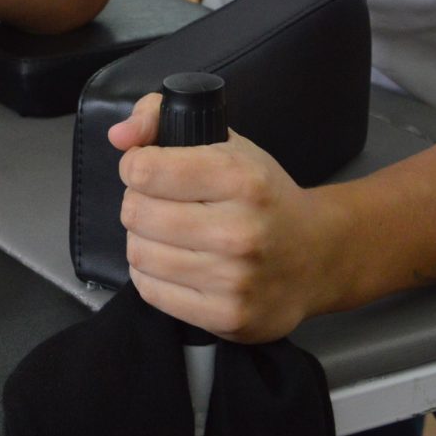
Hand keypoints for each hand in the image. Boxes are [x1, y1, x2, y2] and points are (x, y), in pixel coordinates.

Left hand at [109, 91, 339, 342]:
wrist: (318, 256)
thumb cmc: (263, 195)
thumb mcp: (225, 142)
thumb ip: (160, 118)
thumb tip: (118, 136)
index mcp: (240, 178)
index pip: (144, 171)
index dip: (135, 166)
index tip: (148, 169)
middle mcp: (238, 231)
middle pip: (136, 213)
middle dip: (139, 203)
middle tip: (162, 205)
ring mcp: (233, 280)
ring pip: (139, 254)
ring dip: (143, 240)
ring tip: (168, 234)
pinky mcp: (226, 317)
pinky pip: (150, 291)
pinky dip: (151, 274)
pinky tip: (175, 263)